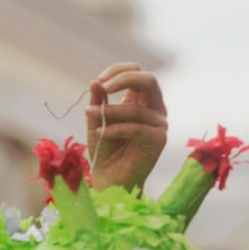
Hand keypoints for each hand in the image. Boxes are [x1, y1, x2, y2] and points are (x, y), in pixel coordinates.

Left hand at [85, 63, 166, 191]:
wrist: (110, 178)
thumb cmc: (104, 148)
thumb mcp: (96, 120)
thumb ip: (98, 101)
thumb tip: (95, 81)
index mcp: (141, 99)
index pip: (137, 71)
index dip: (118, 71)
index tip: (98, 81)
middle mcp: (154, 108)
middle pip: (149, 79)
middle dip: (123, 79)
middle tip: (102, 86)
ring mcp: (159, 123)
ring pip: (136, 108)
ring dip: (109, 111)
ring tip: (89, 114)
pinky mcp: (159, 139)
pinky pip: (136, 128)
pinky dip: (115, 128)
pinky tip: (100, 133)